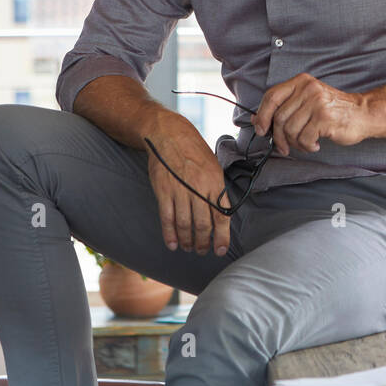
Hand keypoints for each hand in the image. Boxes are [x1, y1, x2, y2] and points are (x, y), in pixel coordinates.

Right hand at [143, 110, 229, 256]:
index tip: (220, 250)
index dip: (222, 236)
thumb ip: (216, 190)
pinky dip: (170, 234)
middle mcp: (199, 187)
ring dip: (188, 241)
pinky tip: (173, 244)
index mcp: (215, 182)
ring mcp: (180, 190)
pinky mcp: (164, 190)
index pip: (222, 215)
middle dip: (203, 242)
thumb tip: (221, 214)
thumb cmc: (193, 151)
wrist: (169, 134)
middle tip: (202, 251)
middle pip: (203, 224)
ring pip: (185, 224)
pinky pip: (167, 217)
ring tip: (189, 248)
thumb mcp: (213, 167)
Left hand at [252, 73, 369, 156]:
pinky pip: (304, 138)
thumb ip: (285, 108)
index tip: (261, 129)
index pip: (272, 96)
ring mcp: (317, 103)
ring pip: (290, 130)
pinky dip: (307, 146)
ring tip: (305, 143)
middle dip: (279, 137)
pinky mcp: (325, 118)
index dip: (262, 115)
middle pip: (279, 118)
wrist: (364, 113)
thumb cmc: (334, 110)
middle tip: (284, 147)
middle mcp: (308, 89)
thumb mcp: (308, 101)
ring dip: (295, 143)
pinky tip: (315, 144)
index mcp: (301, 82)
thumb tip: (257, 120)